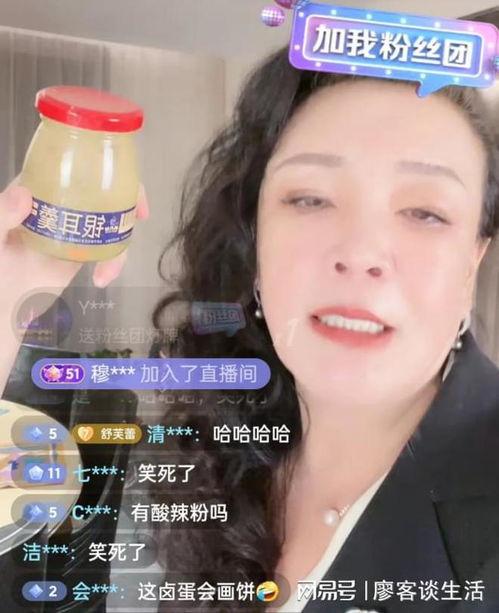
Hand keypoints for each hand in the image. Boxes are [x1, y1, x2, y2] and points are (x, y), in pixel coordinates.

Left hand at [0, 179, 149, 316]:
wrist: (2, 304)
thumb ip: (1, 214)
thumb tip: (23, 195)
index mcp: (37, 189)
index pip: (72, 166)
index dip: (100, 164)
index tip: (119, 174)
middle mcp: (60, 204)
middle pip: (101, 190)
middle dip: (126, 198)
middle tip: (139, 213)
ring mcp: (74, 228)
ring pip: (110, 220)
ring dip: (123, 239)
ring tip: (113, 266)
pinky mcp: (84, 253)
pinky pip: (109, 249)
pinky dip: (114, 262)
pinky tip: (105, 277)